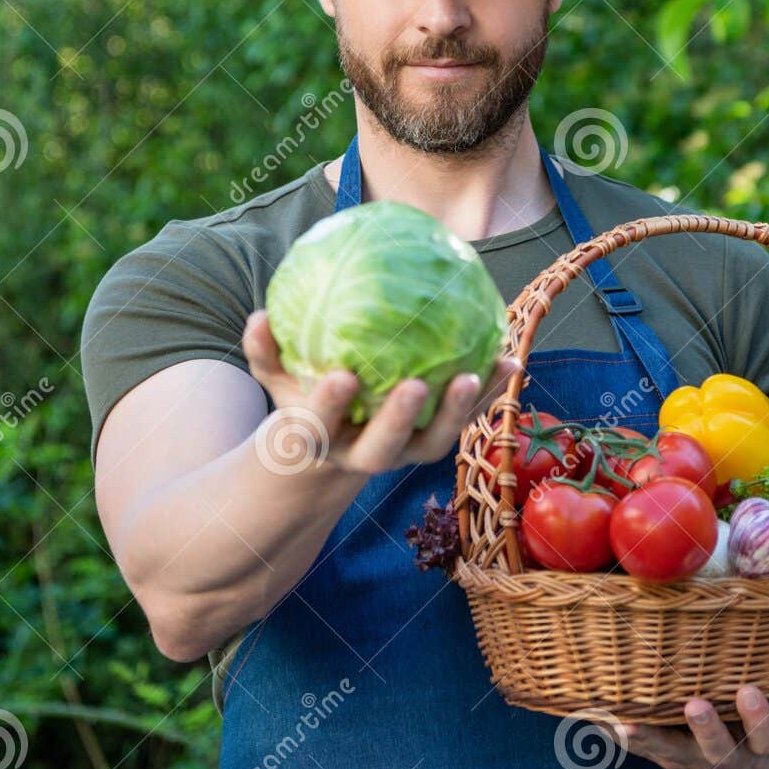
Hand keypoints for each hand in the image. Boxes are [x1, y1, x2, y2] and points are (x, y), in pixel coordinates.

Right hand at [242, 309, 519, 476]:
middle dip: (398, 420)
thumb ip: (265, 351)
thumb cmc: (301, 401)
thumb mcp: (276, 381)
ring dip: (457, 412)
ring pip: (432, 443)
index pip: (320, 428)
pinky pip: (464, 420)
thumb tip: (258, 315)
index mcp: (321, 440)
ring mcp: (403, 453)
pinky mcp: (433, 441)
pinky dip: (489, 394)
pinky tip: (511, 359)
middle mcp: (364, 454)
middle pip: (383, 448)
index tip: (341, 376)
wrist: (333, 450)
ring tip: (476, 374)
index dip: (330, 406)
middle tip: (416, 386)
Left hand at [609, 685, 768, 768]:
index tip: (749, 691)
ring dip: (646, 739)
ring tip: (622, 724)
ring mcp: (693, 760)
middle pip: (714, 752)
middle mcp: (727, 761)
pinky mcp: (666, 753)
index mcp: (765, 750)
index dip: (757, 719)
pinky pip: (640, 746)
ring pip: (669, 753)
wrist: (757, 762)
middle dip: (704, 730)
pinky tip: (591, 717)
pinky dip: (616, 734)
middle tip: (693, 704)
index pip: (764, 738)